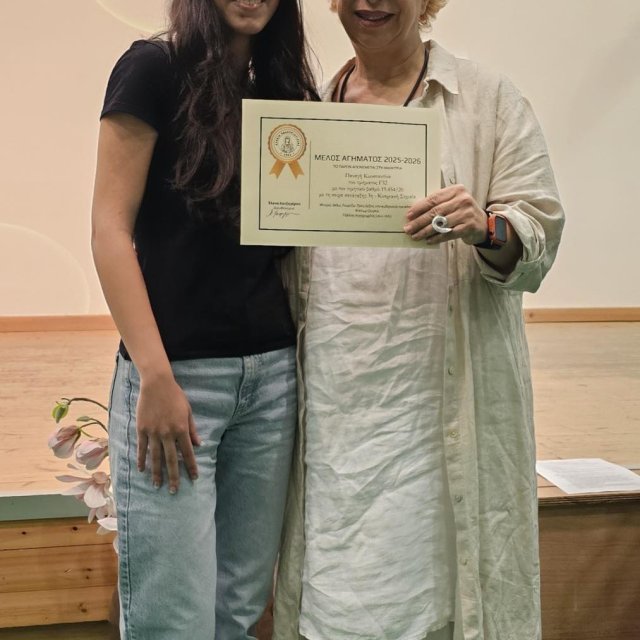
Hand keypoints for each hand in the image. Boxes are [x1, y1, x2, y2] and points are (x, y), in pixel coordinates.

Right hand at [135, 373, 200, 493]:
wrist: (157, 384)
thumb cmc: (175, 396)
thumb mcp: (188, 411)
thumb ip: (192, 429)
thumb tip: (198, 445)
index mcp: (181, 429)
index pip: (187, 452)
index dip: (191, 466)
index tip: (194, 478)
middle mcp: (167, 433)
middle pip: (171, 459)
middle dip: (174, 476)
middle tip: (174, 491)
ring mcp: (153, 432)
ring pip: (155, 457)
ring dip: (157, 473)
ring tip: (157, 486)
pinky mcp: (142, 429)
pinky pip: (142, 448)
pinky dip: (142, 460)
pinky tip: (142, 470)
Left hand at [404, 184, 486, 244]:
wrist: (483, 224)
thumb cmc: (462, 212)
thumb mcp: (453, 202)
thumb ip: (438, 204)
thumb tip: (414, 213)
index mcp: (456, 190)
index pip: (433, 198)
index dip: (419, 207)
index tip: (408, 215)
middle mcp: (462, 200)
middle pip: (435, 212)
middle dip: (419, 221)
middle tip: (408, 228)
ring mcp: (466, 213)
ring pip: (440, 223)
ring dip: (425, 231)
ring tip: (415, 236)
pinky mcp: (469, 226)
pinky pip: (448, 233)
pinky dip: (437, 238)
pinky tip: (428, 241)